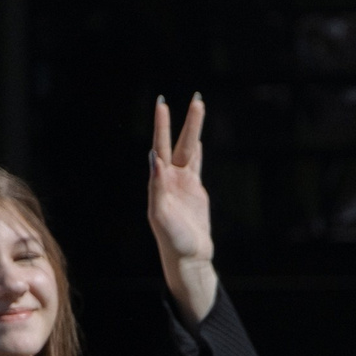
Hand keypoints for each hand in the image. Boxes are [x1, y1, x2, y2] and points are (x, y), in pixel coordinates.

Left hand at [149, 94, 218, 323]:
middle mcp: (169, 178)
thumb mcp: (161, 216)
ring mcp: (183, 184)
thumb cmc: (173, 240)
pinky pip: (196, 164)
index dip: (162, 127)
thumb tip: (155, 159)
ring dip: (194, 129)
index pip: (160, 147)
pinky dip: (196, 150)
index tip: (162, 105)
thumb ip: (157, 187)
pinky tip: (196, 139)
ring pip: (190, 150)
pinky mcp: (195, 191)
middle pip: (179, 143)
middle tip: (196, 98)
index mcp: (160, 182)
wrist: (188, 257)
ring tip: (199, 107)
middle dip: (186, 121)